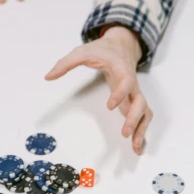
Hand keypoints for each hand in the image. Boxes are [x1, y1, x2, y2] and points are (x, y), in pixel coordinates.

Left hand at [45, 26, 151, 154]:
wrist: (121, 46)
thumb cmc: (102, 50)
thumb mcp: (82, 52)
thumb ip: (65, 64)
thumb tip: (48, 77)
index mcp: (121, 69)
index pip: (126, 82)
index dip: (120, 94)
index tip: (110, 107)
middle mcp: (132, 83)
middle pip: (140, 101)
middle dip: (134, 118)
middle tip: (124, 133)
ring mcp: (134, 93)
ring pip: (145, 111)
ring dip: (142, 129)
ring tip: (136, 147)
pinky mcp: (133, 100)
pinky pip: (142, 116)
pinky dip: (142, 130)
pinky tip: (137, 146)